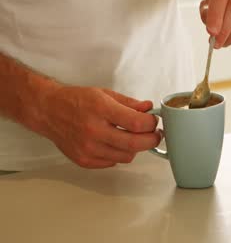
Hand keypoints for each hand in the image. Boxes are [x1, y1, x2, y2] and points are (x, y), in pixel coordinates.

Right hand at [39, 86, 161, 168]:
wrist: (49, 111)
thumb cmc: (77, 100)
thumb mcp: (105, 94)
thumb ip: (130, 103)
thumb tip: (149, 109)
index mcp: (101, 110)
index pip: (138, 124)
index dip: (151, 124)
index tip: (154, 121)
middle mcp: (94, 130)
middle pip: (135, 144)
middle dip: (151, 140)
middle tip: (155, 135)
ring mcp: (88, 148)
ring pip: (127, 156)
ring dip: (135, 148)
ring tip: (131, 137)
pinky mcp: (84, 160)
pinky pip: (113, 163)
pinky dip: (118, 154)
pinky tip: (114, 143)